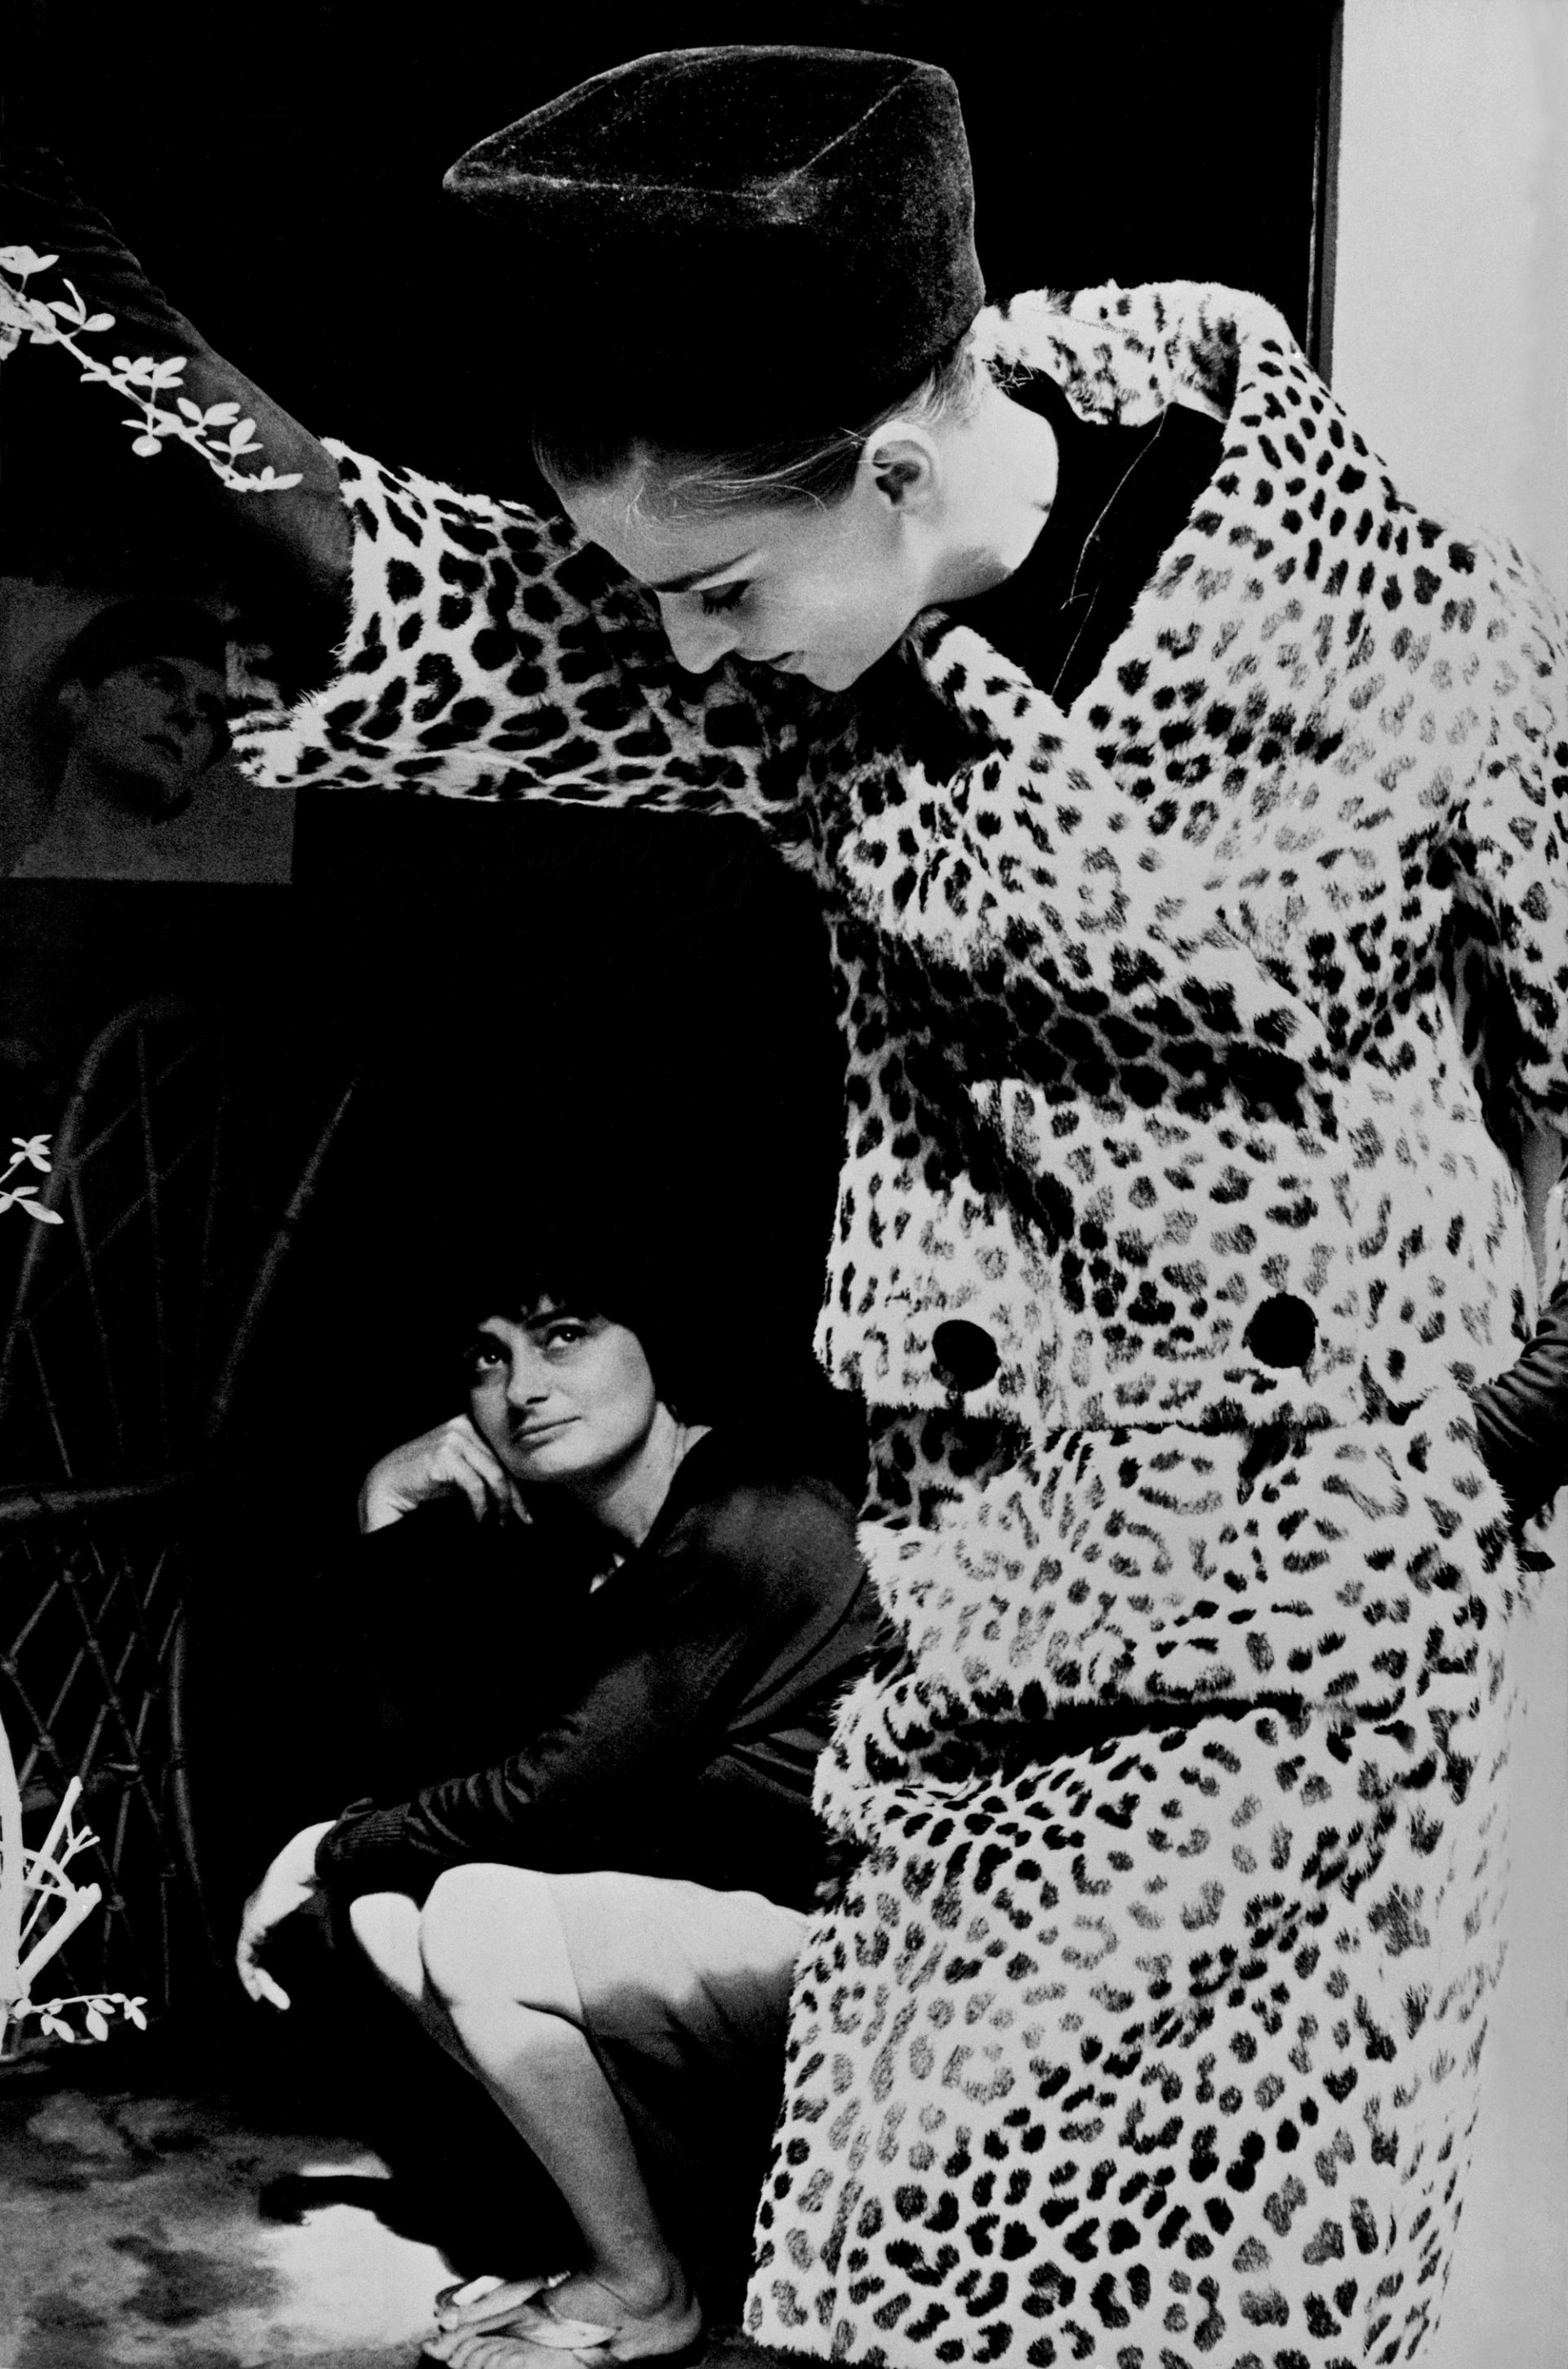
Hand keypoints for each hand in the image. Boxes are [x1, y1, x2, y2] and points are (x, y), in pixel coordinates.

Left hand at [235, 1820, 334, 2009]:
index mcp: (272, 1910)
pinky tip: (258, 1992)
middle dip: (266, 1980)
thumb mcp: (322, 1917)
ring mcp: (251, 1919)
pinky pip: (244, 1959)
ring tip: (273, 2002)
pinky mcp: (251, 1926)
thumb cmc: (320, 1884)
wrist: (309, 1863)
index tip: (283, 1989)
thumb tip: (333, 1957)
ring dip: (261, 1982)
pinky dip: (250, 1976)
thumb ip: (322, 1936)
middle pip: (257, 1955)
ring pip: (249, 1959)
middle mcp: (258, 1914)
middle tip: (280, 2002)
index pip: (267, 1945)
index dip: (273, 1967)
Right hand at [358, 1414, 527, 1532]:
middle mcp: (464, 1425)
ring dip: (500, 1504)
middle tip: (521, 1520)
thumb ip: (485, 1471)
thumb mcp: (461, 1470)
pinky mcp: (444, 1455)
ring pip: (493, 1474)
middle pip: (502, 1464)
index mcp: (471, 1424)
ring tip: (500, 1523)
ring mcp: (453, 1438)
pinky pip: (474, 1484)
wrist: (387, 1483)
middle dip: (514, 1497)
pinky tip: (480, 1518)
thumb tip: (517, 1493)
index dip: (518, 1483)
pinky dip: (481, 1505)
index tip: (525, 1511)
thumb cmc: (426, 1479)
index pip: (504, 1454)